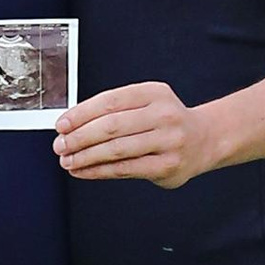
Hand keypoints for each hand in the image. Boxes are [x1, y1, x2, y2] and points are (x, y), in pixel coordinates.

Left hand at [54, 80, 211, 188]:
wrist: (204, 139)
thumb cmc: (165, 121)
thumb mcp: (146, 103)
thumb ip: (115, 110)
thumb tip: (72, 125)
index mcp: (154, 92)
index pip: (109, 101)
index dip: (81, 114)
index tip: (62, 125)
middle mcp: (164, 114)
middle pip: (111, 126)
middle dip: (79, 137)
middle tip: (60, 145)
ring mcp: (168, 141)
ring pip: (116, 149)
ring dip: (86, 156)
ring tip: (68, 160)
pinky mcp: (167, 166)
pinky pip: (125, 169)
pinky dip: (99, 171)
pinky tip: (84, 171)